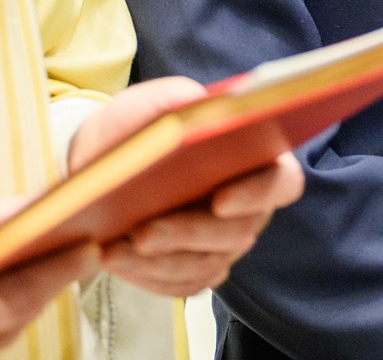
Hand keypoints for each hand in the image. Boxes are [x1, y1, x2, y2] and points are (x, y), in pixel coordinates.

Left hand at [68, 78, 303, 296]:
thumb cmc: (134, 131)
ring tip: (112, 251)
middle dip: (188, 234)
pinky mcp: (196, 271)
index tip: (220, 200)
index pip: (282, 181)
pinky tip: (114, 261)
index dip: (259, 193)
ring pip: (205, 263)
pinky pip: (180, 284)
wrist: (100, 168)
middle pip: (238, 231)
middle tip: (143, 233)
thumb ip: (171, 99)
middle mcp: (250, 207)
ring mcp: (224, 244)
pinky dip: (146, 277)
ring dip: (157, 261)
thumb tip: (192, 104)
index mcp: (257, 160)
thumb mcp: (146, 105)